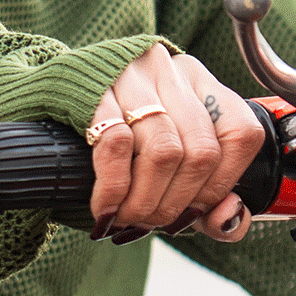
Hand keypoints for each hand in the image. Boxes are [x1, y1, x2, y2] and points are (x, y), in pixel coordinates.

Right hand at [85, 44, 263, 242]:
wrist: (54, 97)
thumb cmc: (119, 134)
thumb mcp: (170, 160)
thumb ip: (209, 200)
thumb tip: (229, 218)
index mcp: (202, 84)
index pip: (241, 135)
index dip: (223, 184)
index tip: (193, 211)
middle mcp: (172, 72)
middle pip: (200, 151)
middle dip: (176, 203)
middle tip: (151, 223)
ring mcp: (132, 76)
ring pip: (164, 151)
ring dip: (146, 201)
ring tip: (127, 218)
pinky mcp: (93, 88)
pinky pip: (116, 144)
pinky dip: (114, 188)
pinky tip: (105, 207)